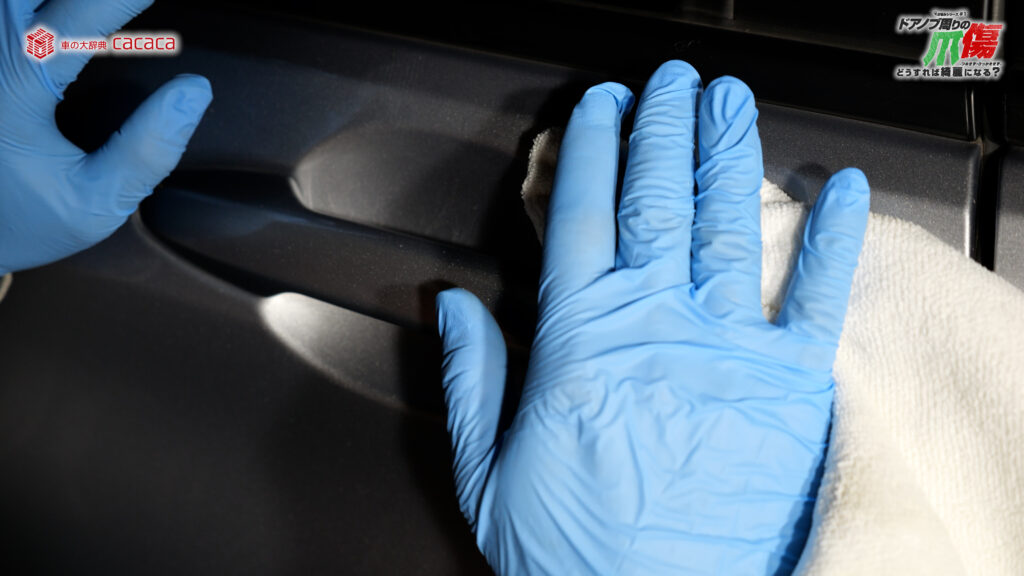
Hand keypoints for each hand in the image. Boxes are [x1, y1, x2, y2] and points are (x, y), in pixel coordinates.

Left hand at [0, 0, 211, 274]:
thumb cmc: (21, 220)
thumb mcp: (94, 203)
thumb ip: (147, 151)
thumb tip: (195, 92)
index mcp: (15, 84)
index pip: (83, 14)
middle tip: (139, 3)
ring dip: (75, 3)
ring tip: (112, 11)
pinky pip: (13, 13)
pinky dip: (39, 10)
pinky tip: (77, 17)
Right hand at [436, 61, 869, 574]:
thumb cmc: (577, 555)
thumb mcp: (487, 473)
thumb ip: (470, 378)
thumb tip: (456, 308)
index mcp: (578, 339)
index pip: (578, 214)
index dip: (587, 149)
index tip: (595, 107)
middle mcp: (654, 324)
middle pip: (655, 199)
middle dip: (659, 128)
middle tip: (664, 83)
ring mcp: (727, 346)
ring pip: (728, 223)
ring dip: (727, 151)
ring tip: (725, 100)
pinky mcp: (790, 384)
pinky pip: (819, 295)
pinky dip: (835, 237)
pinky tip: (843, 189)